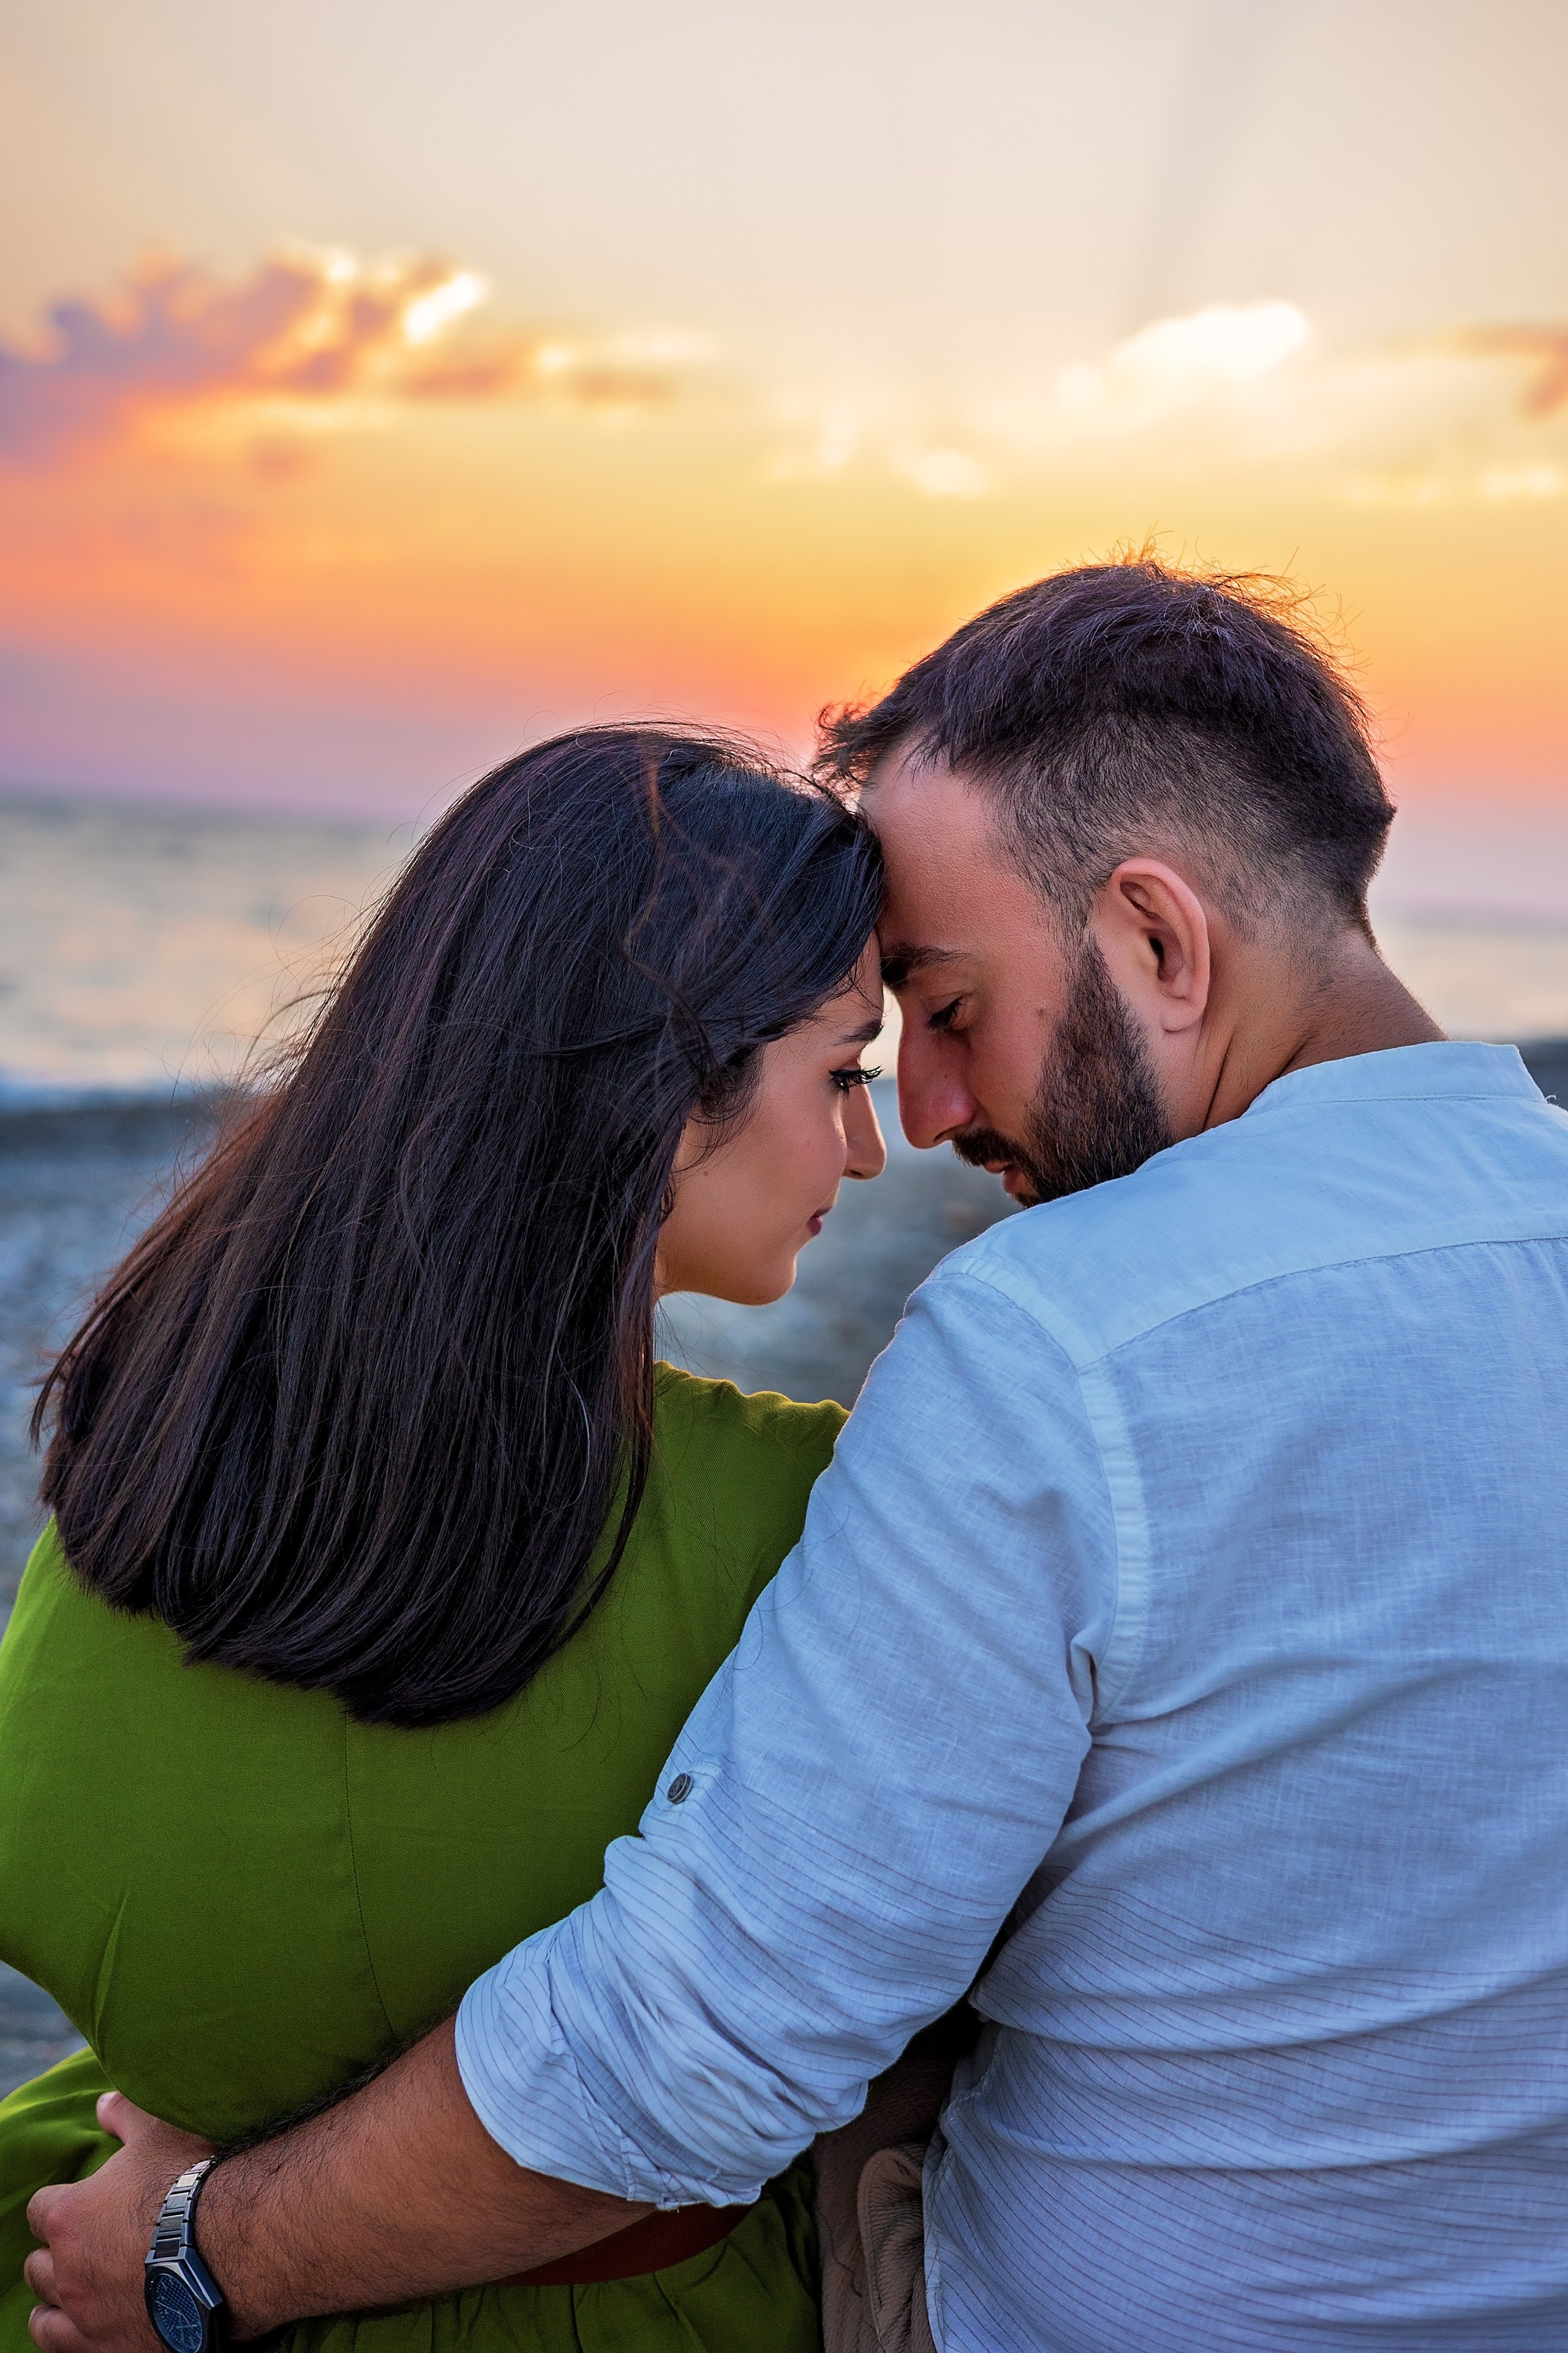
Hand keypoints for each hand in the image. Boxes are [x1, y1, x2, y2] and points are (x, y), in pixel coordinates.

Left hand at [25, 2093, 212, 2352]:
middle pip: (39, 2266)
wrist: (233, 2243)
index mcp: (71, 2215)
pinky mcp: (110, 2347)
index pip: (41, 2210)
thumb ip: (126, 2116)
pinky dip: (73, 2337)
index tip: (79, 2204)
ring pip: (44, 2316)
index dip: (59, 2206)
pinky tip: (86, 2328)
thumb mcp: (160, 2132)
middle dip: (57, 2256)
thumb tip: (102, 2105)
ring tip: (73, 2295)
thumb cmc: (194, 2181)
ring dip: (55, 2302)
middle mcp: (67, 2269)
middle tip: (83, 2248)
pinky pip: (67, 2350)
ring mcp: (86, 2314)